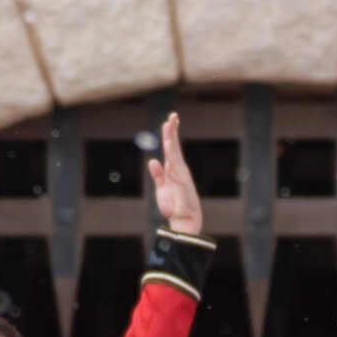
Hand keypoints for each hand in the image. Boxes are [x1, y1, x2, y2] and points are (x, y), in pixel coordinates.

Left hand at [144, 126, 206, 243]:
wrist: (184, 221)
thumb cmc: (174, 205)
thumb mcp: (162, 188)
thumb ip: (157, 174)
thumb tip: (152, 160)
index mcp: (174, 169)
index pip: (171, 148)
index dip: (170, 134)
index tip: (170, 120)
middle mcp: (179, 170)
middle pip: (175, 147)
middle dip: (173, 132)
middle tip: (173, 116)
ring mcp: (181, 177)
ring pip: (176, 157)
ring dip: (172, 145)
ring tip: (168, 132)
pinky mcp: (182, 187)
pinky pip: (177, 174)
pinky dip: (173, 165)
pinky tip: (169, 157)